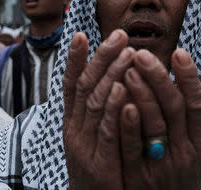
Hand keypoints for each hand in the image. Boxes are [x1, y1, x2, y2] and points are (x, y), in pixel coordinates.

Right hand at [62, 30, 134, 189]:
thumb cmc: (100, 166)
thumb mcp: (94, 136)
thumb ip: (101, 110)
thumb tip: (115, 80)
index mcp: (73, 122)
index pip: (72, 85)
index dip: (76, 59)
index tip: (82, 34)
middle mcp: (74, 129)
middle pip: (85, 86)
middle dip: (102, 58)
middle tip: (120, 36)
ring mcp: (84, 146)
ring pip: (95, 102)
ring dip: (111, 75)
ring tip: (128, 53)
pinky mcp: (99, 163)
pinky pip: (106, 130)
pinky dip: (113, 108)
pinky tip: (124, 88)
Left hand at [119, 49, 200, 189]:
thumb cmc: (183, 179)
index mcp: (198, 143)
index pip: (195, 105)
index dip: (189, 78)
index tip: (179, 53)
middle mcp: (183, 152)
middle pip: (174, 109)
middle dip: (159, 78)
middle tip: (142, 53)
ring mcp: (161, 165)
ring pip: (154, 124)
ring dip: (142, 94)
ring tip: (128, 68)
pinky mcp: (138, 178)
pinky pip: (134, 148)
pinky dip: (129, 125)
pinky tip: (121, 103)